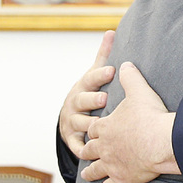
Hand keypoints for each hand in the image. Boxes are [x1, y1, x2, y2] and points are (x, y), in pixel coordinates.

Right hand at [58, 30, 115, 156]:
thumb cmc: (89, 92)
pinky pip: (76, 145)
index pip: (91, 78)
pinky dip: (81, 149)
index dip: (101, 74)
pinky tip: (89, 152)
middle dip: (92, 99)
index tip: (112, 70)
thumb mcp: (93, 74)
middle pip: (82, 100)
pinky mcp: (71, 138)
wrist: (69, 115)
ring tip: (100, 126)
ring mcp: (72, 120)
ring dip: (88, 124)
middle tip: (105, 99)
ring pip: (79, 122)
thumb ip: (103, 55)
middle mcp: (75, 103)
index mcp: (83, 86)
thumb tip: (112, 31)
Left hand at [81, 61, 179, 182]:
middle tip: (85, 152)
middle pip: (91, 149)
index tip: (93, 131)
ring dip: (90, 172)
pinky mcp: (121, 179)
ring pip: (95, 169)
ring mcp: (111, 164)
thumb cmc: (151, 117)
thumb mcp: (139, 91)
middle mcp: (104, 146)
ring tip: (86, 175)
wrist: (162, 141)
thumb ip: (130, 77)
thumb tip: (125, 64)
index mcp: (106, 126)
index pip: (94, 128)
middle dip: (87, 150)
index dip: (93, 129)